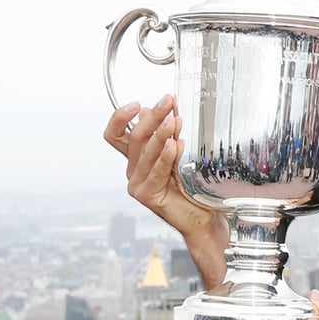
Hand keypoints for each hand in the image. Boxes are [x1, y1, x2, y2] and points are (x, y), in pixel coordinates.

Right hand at [103, 94, 226, 272]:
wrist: (203, 217)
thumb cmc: (193, 186)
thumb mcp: (181, 154)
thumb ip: (169, 136)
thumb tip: (162, 111)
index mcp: (137, 157)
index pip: (116, 133)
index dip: (120, 117)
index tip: (138, 103)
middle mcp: (134, 169)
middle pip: (134, 136)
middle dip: (152, 116)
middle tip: (167, 102)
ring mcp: (138, 183)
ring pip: (145, 151)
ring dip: (161, 133)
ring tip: (174, 121)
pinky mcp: (147, 194)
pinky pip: (156, 170)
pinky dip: (166, 156)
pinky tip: (174, 145)